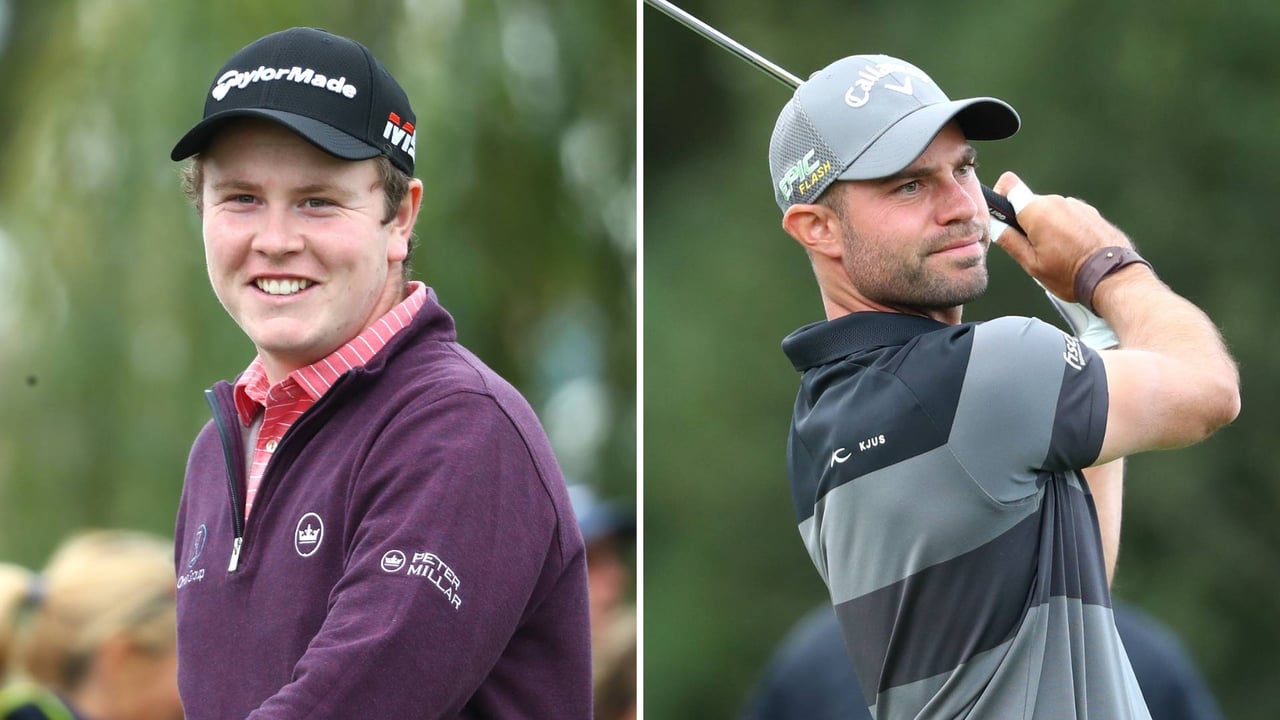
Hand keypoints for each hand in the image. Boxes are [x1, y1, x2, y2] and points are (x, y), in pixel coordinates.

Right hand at [990, 172, 1134, 302]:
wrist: (1113, 276)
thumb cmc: (1072, 274)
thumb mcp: (1032, 264)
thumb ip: (1009, 241)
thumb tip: (995, 226)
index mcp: (1037, 211)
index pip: (1009, 184)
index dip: (1001, 197)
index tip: (1003, 216)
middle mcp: (1057, 202)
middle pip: (1029, 204)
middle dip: (1026, 223)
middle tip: (1034, 249)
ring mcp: (1076, 205)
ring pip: (1049, 211)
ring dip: (1047, 227)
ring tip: (1057, 253)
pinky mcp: (1090, 212)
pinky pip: (1067, 216)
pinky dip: (1065, 229)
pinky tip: (1072, 250)